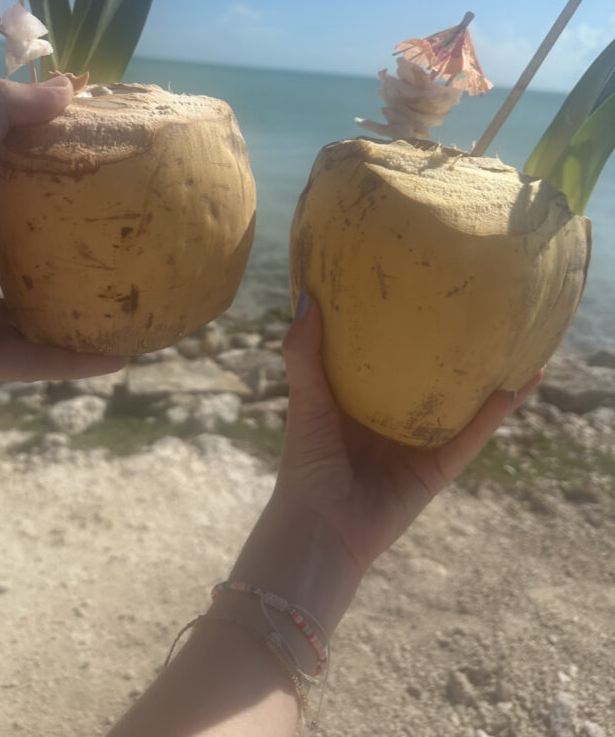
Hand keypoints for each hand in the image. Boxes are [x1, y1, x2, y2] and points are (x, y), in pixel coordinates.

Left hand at [0, 76, 125, 400]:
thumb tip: (68, 85)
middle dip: (59, 260)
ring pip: (25, 319)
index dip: (39, 198)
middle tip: (116, 249)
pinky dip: (69, 363)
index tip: (92, 187)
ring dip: (69, 314)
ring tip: (124, 303)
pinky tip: (116, 355)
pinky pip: (27, 362)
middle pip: (14, 266)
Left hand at [278, 295, 540, 577]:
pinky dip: (492, 415)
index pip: (388, 358)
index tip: (421, 294)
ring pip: (462, 407)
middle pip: (432, 381)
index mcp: (361, 400)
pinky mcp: (437, 469)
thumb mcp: (304, 401)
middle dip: (455, 354)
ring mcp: (419, 445)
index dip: (404, 331)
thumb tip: (310, 297)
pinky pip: (470, 438)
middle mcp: (394, 420)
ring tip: (518, 348)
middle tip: (479, 313)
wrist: (320, 529)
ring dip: (491, 382)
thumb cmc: (305, 465)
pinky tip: (514, 386)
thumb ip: (304, 354)